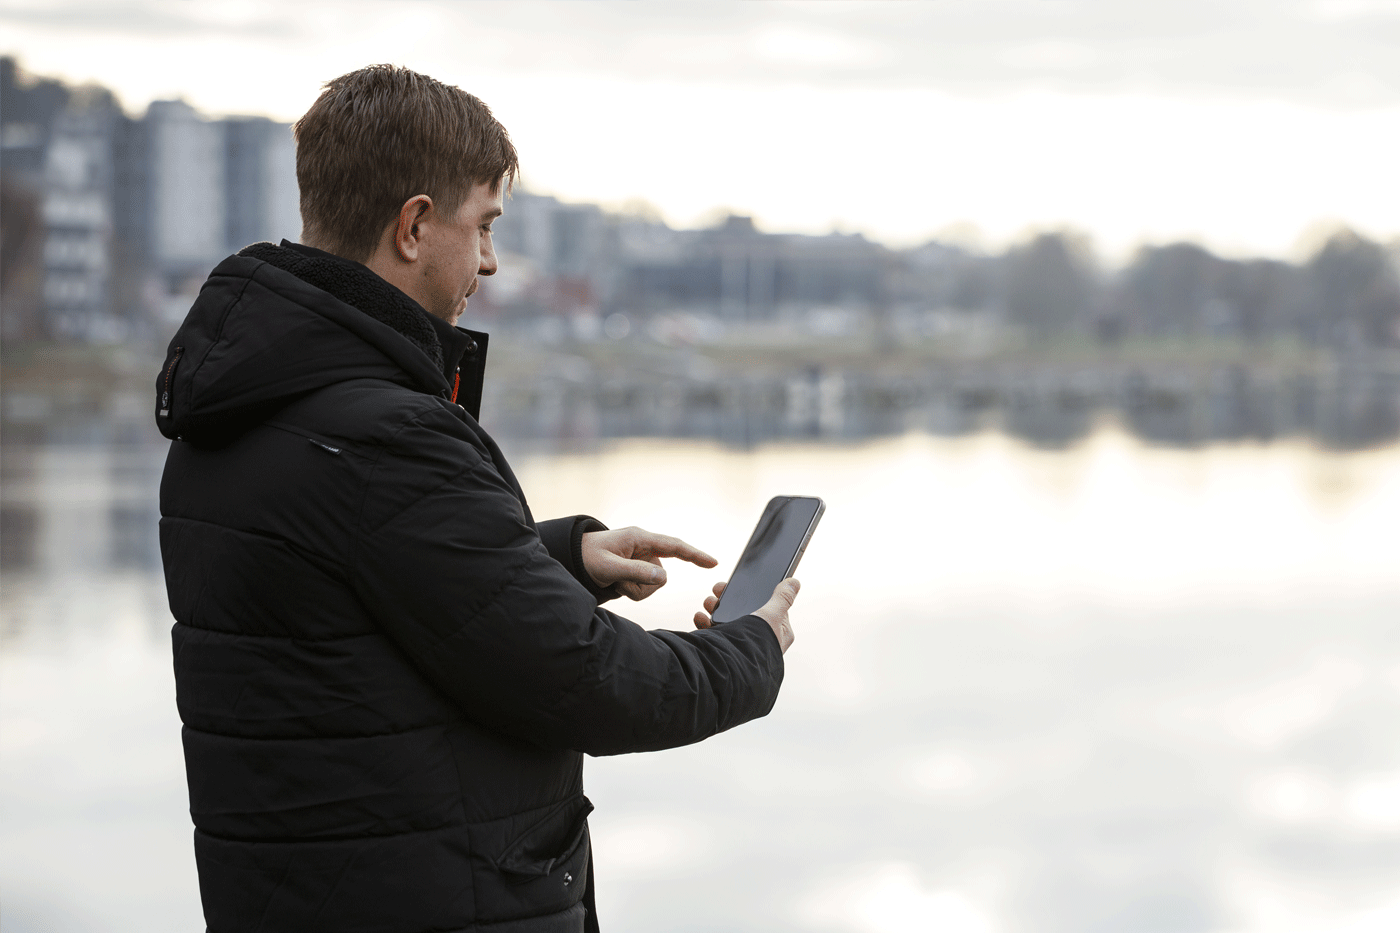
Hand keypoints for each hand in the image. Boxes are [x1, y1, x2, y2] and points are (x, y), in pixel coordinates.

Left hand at [582, 526, 717, 600]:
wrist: (572, 559)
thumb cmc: (587, 558)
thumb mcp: (608, 567)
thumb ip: (635, 572)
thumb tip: (663, 577)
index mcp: (640, 538)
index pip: (674, 546)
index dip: (695, 555)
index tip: (713, 563)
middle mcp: (645, 548)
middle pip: (661, 575)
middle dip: (642, 585)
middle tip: (618, 581)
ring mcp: (642, 559)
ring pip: (653, 584)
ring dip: (635, 589)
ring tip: (614, 581)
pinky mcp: (638, 569)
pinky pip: (644, 588)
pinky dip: (631, 590)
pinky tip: (616, 583)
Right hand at [693, 578, 798, 653]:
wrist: (731, 669)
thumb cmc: (757, 646)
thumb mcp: (773, 615)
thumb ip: (782, 598)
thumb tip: (794, 583)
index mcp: (777, 634)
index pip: (769, 607)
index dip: (755, 594)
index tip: (743, 585)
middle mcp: (760, 641)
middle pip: (745, 611)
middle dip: (730, 600)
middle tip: (718, 590)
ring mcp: (740, 646)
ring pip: (727, 620)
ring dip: (715, 608)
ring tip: (709, 603)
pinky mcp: (723, 650)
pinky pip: (712, 632)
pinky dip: (704, 622)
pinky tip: (701, 617)